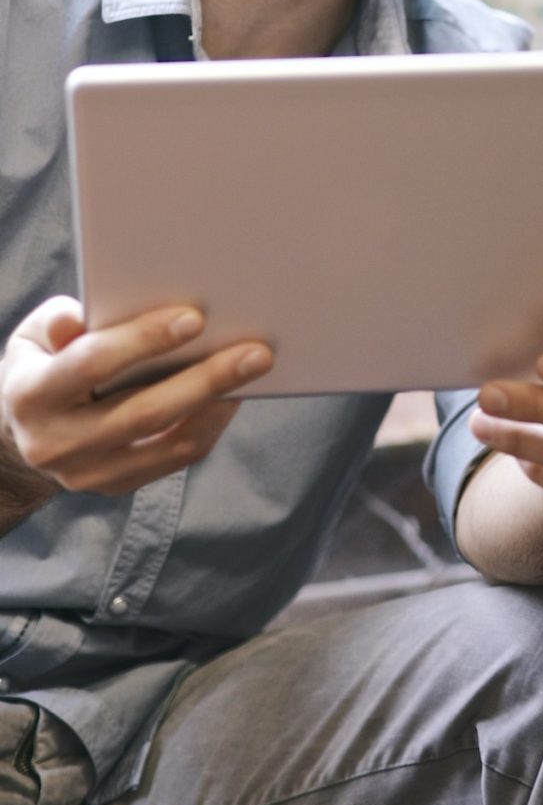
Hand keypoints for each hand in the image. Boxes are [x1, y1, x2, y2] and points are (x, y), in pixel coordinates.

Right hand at [0, 296, 274, 497]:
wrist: (25, 428)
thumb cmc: (44, 362)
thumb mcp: (36, 335)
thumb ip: (58, 323)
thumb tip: (77, 319)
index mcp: (32, 396)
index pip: (92, 364)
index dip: (143, 340)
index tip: (195, 318)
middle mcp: (56, 444)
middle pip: (143, 412)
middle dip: (205, 379)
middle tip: (256, 351)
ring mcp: (88, 473)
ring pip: (168, 443)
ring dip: (219, 405)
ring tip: (255, 369)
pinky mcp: (117, 485)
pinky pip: (176, 458)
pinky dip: (210, 424)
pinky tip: (234, 394)